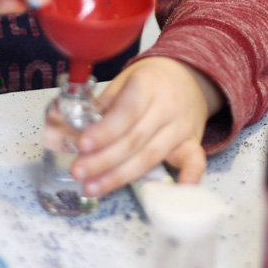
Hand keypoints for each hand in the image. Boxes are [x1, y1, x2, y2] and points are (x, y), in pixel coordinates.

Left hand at [70, 56, 223, 196]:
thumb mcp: (124, 80)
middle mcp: (166, 106)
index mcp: (146, 85)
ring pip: (152, 156)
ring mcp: (181, 126)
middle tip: (79, 172)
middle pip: (135, 139)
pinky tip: (174, 191)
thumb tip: (71, 126)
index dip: (104, 131)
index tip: (82, 145)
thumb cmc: (149, 79)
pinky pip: (196, 160)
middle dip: (104, 159)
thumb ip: (103, 104)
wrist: (188, 76)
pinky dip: (190, 176)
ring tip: (93, 187)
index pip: (126, 112)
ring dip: (121, 176)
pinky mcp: (193, 142)